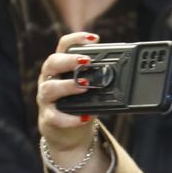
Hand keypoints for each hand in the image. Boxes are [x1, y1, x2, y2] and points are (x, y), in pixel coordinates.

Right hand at [36, 32, 106, 172]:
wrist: (69, 133)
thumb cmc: (80, 104)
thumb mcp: (90, 87)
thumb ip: (99, 78)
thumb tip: (125, 72)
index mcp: (61, 67)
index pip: (64, 46)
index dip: (76, 39)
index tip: (94, 38)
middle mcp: (50, 79)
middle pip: (52, 63)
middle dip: (69, 60)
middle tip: (86, 61)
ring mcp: (46, 99)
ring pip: (49, 88)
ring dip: (68, 86)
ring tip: (85, 86)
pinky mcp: (49, 118)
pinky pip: (55, 116)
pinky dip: (70, 117)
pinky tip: (84, 117)